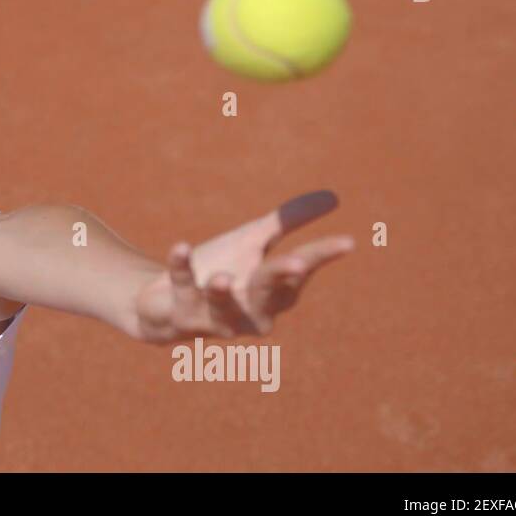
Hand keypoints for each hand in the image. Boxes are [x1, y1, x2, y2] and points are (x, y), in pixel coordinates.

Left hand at [134, 191, 353, 340]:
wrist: (166, 301)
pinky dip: (181, 267)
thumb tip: (333, 198)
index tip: (348, 241)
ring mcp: (215, 317)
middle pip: (268, 291)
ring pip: (222, 306)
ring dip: (222, 292)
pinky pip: (182, 288)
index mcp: (274, 293)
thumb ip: (288, 221)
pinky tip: (181, 246)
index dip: (322, 256)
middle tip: (298, 263)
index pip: (301, 270)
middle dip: (281, 277)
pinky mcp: (182, 313)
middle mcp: (250, 312)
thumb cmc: (220, 268)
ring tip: (221, 278)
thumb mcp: (254, 240)